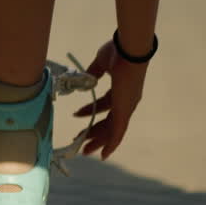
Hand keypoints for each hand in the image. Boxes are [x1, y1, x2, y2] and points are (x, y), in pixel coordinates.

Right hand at [74, 39, 149, 159]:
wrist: (129, 49)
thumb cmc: (117, 52)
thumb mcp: (101, 63)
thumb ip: (94, 72)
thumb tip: (86, 79)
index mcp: (121, 90)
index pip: (105, 105)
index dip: (90, 111)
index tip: (76, 114)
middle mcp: (126, 102)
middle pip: (109, 122)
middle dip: (94, 132)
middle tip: (81, 140)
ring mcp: (126, 107)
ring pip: (112, 130)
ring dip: (98, 141)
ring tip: (85, 150)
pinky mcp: (124, 112)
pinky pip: (118, 132)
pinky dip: (111, 144)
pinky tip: (104, 154)